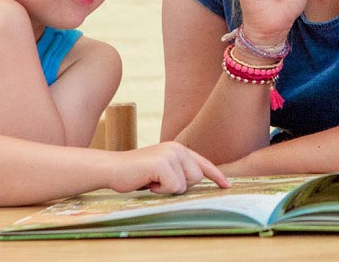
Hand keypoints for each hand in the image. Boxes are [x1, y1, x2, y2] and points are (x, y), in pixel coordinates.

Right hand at [108, 142, 230, 193]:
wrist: (111, 168)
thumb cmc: (136, 173)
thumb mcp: (161, 169)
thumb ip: (178, 171)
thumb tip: (197, 181)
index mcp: (178, 149)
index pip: (203, 163)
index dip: (216, 176)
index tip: (227, 186)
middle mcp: (177, 148)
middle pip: (197, 178)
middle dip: (180, 186)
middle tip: (159, 182)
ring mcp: (170, 154)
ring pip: (185, 184)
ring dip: (168, 189)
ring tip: (152, 181)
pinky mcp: (162, 163)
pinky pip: (173, 187)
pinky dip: (160, 191)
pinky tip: (148, 183)